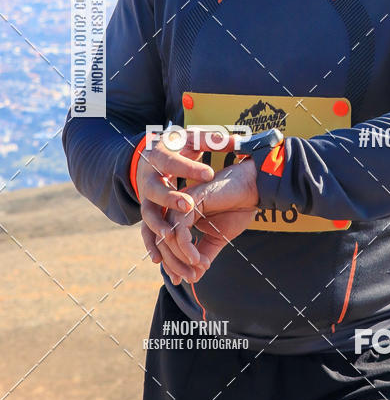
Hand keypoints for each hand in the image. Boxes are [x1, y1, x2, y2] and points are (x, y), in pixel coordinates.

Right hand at [137, 131, 215, 283]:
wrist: (153, 157)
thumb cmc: (178, 147)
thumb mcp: (193, 139)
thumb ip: (213, 140)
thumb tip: (234, 140)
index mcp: (160, 155)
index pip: (174, 161)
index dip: (190, 168)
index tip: (209, 173)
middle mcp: (149, 178)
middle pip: (156, 189)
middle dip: (171, 197)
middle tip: (189, 204)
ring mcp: (146, 198)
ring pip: (148, 214)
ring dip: (159, 227)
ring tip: (172, 237)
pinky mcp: (148, 213)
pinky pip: (146, 232)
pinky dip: (152, 245)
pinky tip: (160, 260)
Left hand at [162, 158, 259, 282]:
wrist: (253, 189)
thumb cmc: (237, 208)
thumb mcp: (218, 238)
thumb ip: (203, 254)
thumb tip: (193, 277)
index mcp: (181, 216)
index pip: (165, 243)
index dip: (170, 264)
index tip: (180, 280)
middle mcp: (176, 209)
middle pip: (162, 241)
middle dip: (174, 264)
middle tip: (190, 277)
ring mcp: (181, 204)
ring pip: (168, 237)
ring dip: (180, 259)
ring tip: (198, 268)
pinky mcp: (189, 201)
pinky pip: (179, 230)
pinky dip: (186, 247)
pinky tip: (197, 258)